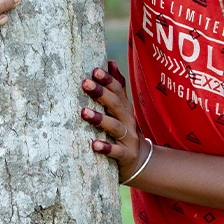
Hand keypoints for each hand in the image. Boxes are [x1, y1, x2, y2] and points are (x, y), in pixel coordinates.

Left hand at [81, 61, 145, 183]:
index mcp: (125, 108)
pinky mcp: (126, 156)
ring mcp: (128, 138)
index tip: (94, 70)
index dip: (107, 80)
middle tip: (85, 84)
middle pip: (116, 105)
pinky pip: (116, 152)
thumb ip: (117, 88)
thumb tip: (110, 62)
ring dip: (100, 119)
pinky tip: (94, 144)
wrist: (140, 161)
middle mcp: (128, 121)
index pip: (118, 90)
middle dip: (101, 93)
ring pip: (115, 127)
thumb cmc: (123, 130)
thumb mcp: (122, 109)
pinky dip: (106, 148)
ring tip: (84, 112)